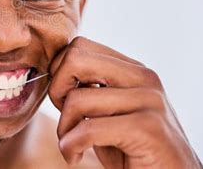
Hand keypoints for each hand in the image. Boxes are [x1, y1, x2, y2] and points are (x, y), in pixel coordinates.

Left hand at [48, 37, 202, 168]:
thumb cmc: (133, 150)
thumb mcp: (109, 113)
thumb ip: (89, 89)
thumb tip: (54, 73)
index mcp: (133, 70)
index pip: (80, 46)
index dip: (59, 72)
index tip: (63, 102)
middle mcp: (144, 78)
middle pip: (76, 58)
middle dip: (57, 89)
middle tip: (65, 119)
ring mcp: (149, 100)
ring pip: (77, 98)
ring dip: (63, 129)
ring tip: (72, 145)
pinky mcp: (147, 128)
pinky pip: (87, 129)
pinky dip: (70, 146)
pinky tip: (74, 156)